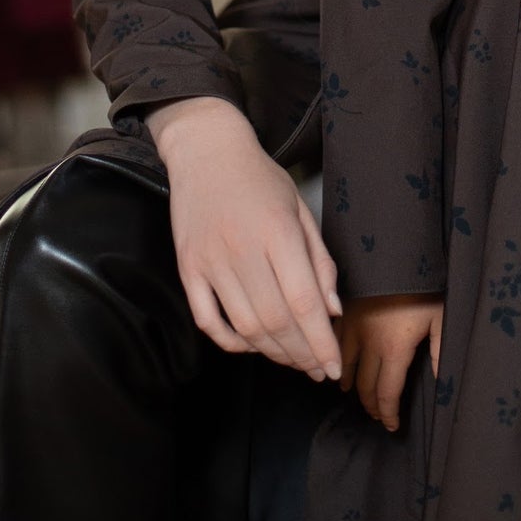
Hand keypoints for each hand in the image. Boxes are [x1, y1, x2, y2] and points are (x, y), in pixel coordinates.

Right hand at [148, 95, 342, 374]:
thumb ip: (319, 260)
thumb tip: (331, 310)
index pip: (303, 301)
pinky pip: (207, 320)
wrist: (206, 151)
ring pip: (244, 327)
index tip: (333, 367)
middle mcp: (242, 249)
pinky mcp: (187, 268)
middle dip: (301, 354)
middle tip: (316, 369)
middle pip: (275, 321)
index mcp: (277, 231)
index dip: (321, 342)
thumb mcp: (300, 207)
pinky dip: (230, 342)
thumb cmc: (260, 177)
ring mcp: (210, 261)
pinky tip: (251, 345)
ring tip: (292, 360)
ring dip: (272, 352)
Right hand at [340, 292, 443, 431]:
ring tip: (353, 392)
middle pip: (364, 385)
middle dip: (371, 404)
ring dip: (349, 383)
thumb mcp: (443, 318)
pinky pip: (334, 341)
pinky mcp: (345, 310)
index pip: (386, 394)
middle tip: (377, 413)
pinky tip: (337, 359)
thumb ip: (441, 354)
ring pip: (344, 365)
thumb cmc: (426, 284)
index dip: (388, 414)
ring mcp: (352, 325)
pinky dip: (334, 356)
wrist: (400, 248)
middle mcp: (368, 343)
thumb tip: (441, 386)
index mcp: (394, 349)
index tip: (392, 425)